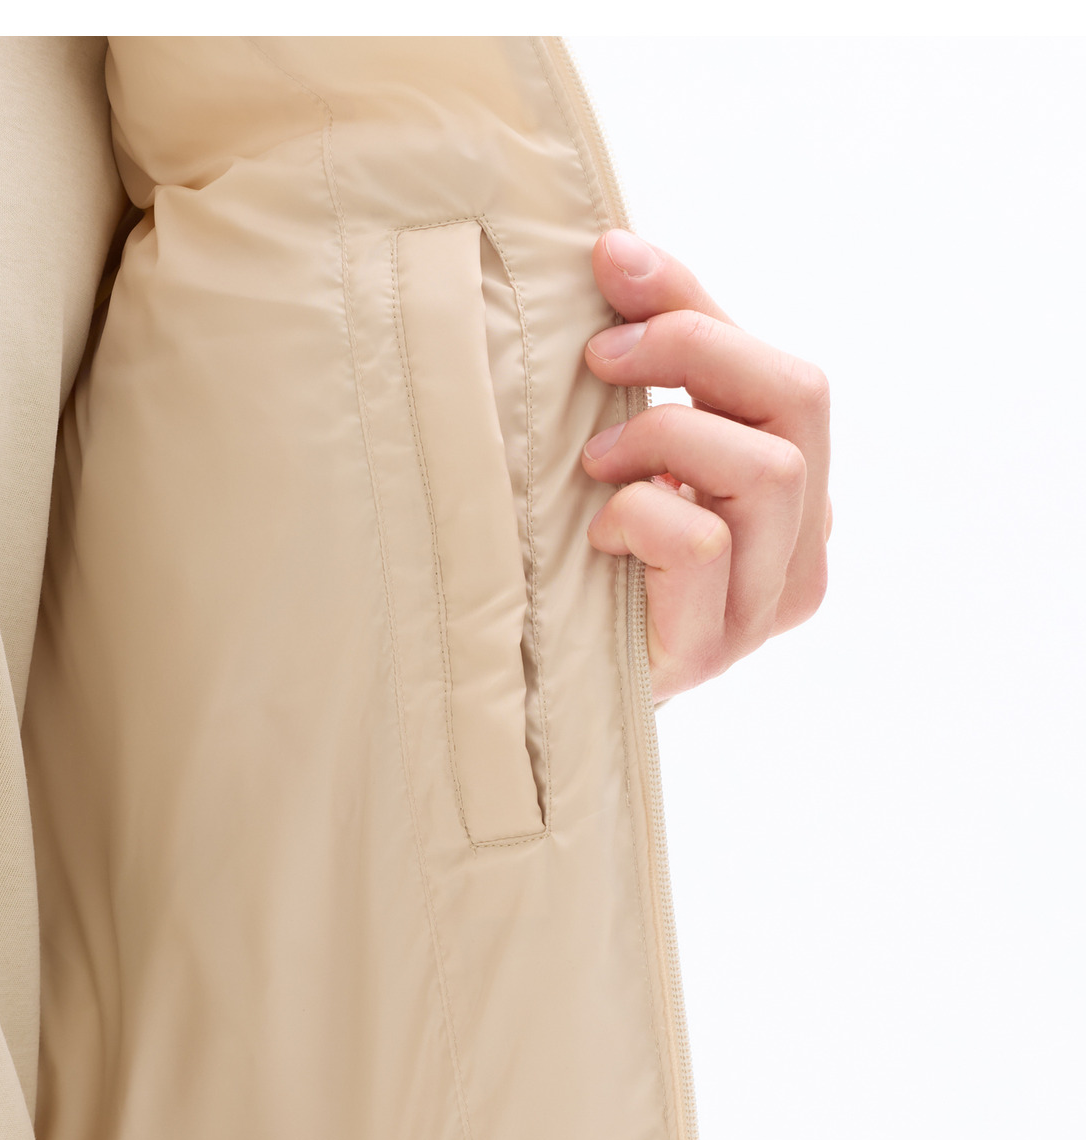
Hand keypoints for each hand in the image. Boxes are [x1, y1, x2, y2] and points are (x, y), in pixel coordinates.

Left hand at [581, 229, 830, 701]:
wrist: (528, 697)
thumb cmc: (576, 566)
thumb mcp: (625, 450)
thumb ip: (646, 365)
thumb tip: (616, 250)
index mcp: (796, 500)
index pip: (785, 376)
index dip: (699, 305)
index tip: (610, 262)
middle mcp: (799, 554)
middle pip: (803, 401)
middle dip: (695, 350)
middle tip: (598, 358)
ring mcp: (763, 609)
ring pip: (768, 468)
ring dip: (665, 436)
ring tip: (594, 463)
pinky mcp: (712, 650)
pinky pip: (701, 543)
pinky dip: (641, 515)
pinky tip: (598, 534)